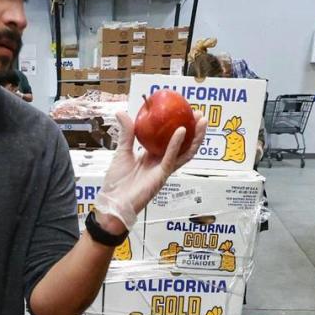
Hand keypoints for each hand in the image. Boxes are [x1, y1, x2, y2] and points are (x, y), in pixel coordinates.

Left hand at [94, 111, 208, 229]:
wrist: (114, 203)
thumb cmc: (117, 182)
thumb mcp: (121, 152)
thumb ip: (126, 133)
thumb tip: (121, 112)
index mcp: (153, 157)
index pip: (171, 140)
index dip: (180, 127)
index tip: (184, 112)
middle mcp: (161, 163)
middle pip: (184, 146)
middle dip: (194, 131)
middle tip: (200, 114)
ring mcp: (163, 170)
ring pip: (185, 152)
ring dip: (195, 137)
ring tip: (201, 121)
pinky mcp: (161, 176)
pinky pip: (171, 158)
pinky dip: (176, 145)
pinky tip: (181, 131)